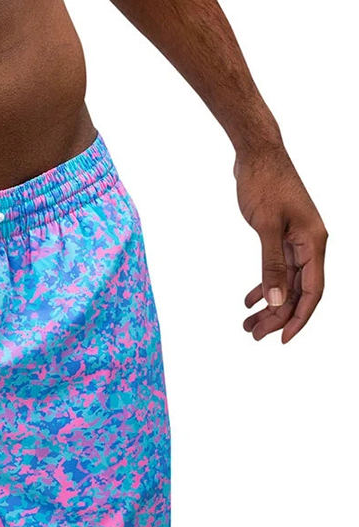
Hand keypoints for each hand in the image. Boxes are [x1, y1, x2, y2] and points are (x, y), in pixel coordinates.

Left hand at [235, 144, 326, 341]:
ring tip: (247, 325)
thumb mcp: (266, 226)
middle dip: (277, 316)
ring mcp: (296, 240)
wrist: (257, 155)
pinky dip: (264, 286)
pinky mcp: (281, 236)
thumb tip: (275, 300)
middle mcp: (310, 244)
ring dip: (268, 305)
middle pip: (297, 291)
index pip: (312, 291)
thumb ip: (271, 264)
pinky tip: (248, 301)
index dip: (299, 317)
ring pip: (285, 283)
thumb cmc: (264, 183)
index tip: (282, 339)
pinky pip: (277, 269)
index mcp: (314, 242)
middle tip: (252, 336)